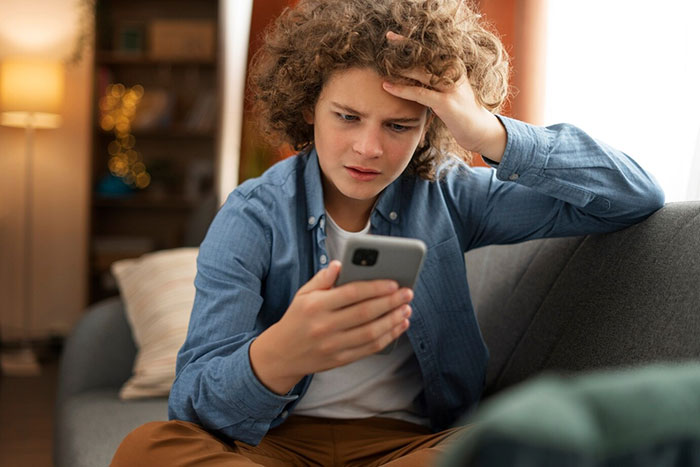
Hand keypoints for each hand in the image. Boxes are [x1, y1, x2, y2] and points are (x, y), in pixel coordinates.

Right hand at [249, 260, 412, 394]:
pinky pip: (369, 348)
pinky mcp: (340, 359)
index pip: (351, 294)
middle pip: (365, 313)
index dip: (375, 287)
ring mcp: (333, 345)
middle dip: (390, 302)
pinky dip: (388, 337)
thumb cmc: (297, 318)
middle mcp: (324, 326)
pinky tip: (399, 326)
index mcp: (315, 306)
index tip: (393, 283)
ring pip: (371, 332)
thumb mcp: (303, 294)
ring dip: (393, 320)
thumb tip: (340, 264)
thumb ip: (322, 279)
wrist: (282, 354)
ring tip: (407, 309)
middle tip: (407, 293)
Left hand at [382, 31, 506, 160]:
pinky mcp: (446, 103)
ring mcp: (451, 88)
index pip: (432, 49)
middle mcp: (454, 72)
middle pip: (427, 55)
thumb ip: (434, 81)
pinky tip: (388, 86)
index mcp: (455, 66)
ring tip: (382, 62)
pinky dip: (402, 89)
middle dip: (406, 45)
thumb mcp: (448, 90)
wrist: (479, 131)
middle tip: (388, 36)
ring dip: (401, 67)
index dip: (414, 40)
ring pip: (422, 72)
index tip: (396, 34)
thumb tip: (412, 74)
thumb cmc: (460, 111)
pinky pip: (420, 93)